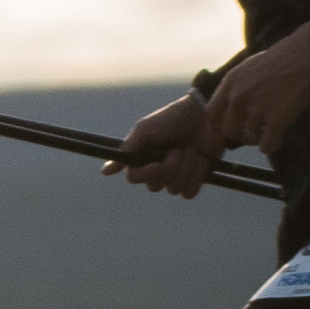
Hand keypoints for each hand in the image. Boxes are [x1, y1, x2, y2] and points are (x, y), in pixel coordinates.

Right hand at [103, 90, 231, 199]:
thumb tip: (104, 172)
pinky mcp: (193, 179)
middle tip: (178, 148)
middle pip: (155, 186)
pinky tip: (201, 160)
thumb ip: (128, 149)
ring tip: (192, 150)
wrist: (205, 115)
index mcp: (142, 157)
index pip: (133, 178)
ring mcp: (176, 176)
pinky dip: (196, 177)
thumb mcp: (146, 130)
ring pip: (174, 190)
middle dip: (170, 167)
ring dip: (186, 168)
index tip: (158, 165)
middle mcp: (157, 169)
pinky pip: (189, 193)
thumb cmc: (172, 119)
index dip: (146, 174)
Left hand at [205, 22, 309, 154]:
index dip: (216, 126)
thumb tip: (229, 108)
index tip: (225, 132)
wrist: (307, 55)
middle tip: (252, 131)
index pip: (211, 114)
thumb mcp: (247, 67)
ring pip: (248, 139)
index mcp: (230, 83)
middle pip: (227, 130)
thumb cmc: (280, 59)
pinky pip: (266, 146)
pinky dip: (271, 145)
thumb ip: (235, 87)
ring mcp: (257, 109)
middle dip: (239, 134)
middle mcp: (239, 97)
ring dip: (258, 139)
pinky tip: (277, 138)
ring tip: (268, 131)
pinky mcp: (276, 120)